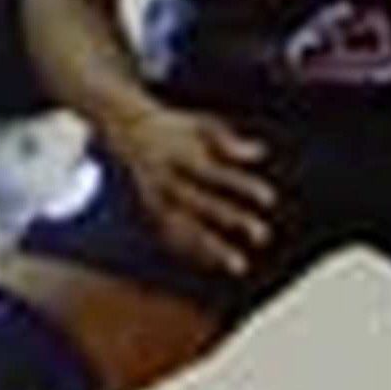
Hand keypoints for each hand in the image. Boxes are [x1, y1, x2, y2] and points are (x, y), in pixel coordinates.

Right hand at [100, 98, 277, 275]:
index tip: (270, 198)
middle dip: (229, 218)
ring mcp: (153, 195)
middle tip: (263, 235)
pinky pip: (168, 234)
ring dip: (208, 247)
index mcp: (175, 153)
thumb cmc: (171, 127)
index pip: (212, 172)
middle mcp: (162, 176)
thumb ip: (225, 138)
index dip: (240, 185)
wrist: (120, 126)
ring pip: (180, 225)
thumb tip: (259, 152)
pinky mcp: (147, 209)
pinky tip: (213, 263)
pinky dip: (189, 250)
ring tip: (239, 266)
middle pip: (197, 201)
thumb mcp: (196, 123)